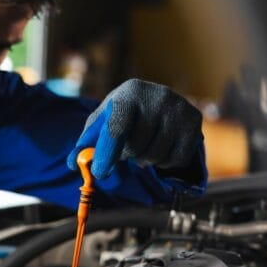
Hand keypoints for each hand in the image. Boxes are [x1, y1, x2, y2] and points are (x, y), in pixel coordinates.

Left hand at [67, 79, 202, 178]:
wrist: (155, 102)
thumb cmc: (122, 115)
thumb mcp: (102, 122)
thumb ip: (86, 143)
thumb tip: (73, 164)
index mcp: (129, 93)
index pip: (117, 127)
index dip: (107, 153)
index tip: (99, 173)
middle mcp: (157, 96)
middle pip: (137, 146)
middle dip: (127, 155)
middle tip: (127, 148)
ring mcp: (179, 107)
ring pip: (156, 155)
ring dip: (145, 160)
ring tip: (143, 146)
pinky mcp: (194, 120)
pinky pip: (176, 159)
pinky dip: (164, 162)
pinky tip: (159, 147)